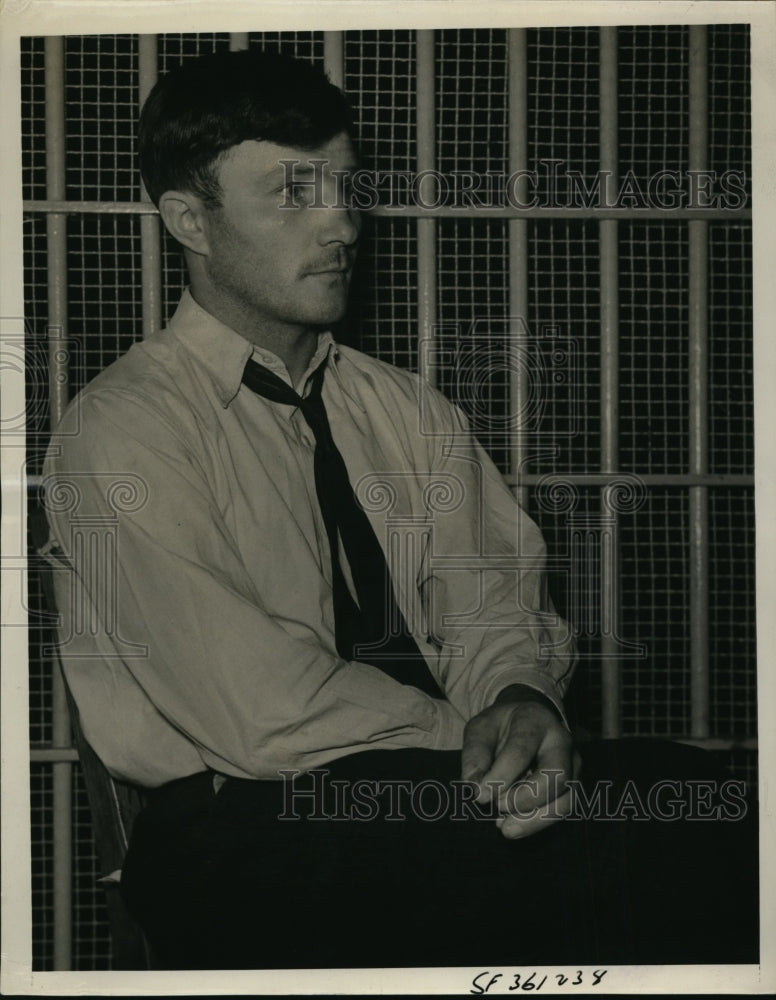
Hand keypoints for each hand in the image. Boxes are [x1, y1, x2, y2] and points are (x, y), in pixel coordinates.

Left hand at [461, 685, 580, 838]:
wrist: (527, 719)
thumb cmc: (500, 726)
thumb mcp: (480, 728)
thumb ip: (475, 754)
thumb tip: (475, 787)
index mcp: (534, 720)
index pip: (522, 749)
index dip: (501, 775)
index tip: (480, 795)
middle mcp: (561, 741)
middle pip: (556, 775)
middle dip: (525, 798)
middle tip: (497, 806)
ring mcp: (573, 765)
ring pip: (565, 800)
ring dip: (534, 820)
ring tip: (504, 827)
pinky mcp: (573, 785)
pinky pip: (561, 811)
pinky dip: (536, 823)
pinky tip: (512, 825)